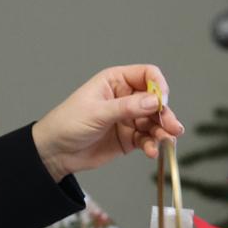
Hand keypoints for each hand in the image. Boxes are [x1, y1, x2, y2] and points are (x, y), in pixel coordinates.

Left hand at [31, 64, 185, 179]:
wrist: (55, 152)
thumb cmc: (68, 123)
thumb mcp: (97, 113)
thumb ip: (127, 107)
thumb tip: (154, 101)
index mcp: (116, 81)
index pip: (147, 75)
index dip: (158, 86)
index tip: (162, 101)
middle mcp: (126, 97)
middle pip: (156, 101)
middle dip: (165, 114)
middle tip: (172, 127)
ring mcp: (129, 118)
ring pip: (155, 122)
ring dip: (163, 132)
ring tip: (165, 142)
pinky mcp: (129, 138)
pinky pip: (148, 139)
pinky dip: (153, 145)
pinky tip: (151, 151)